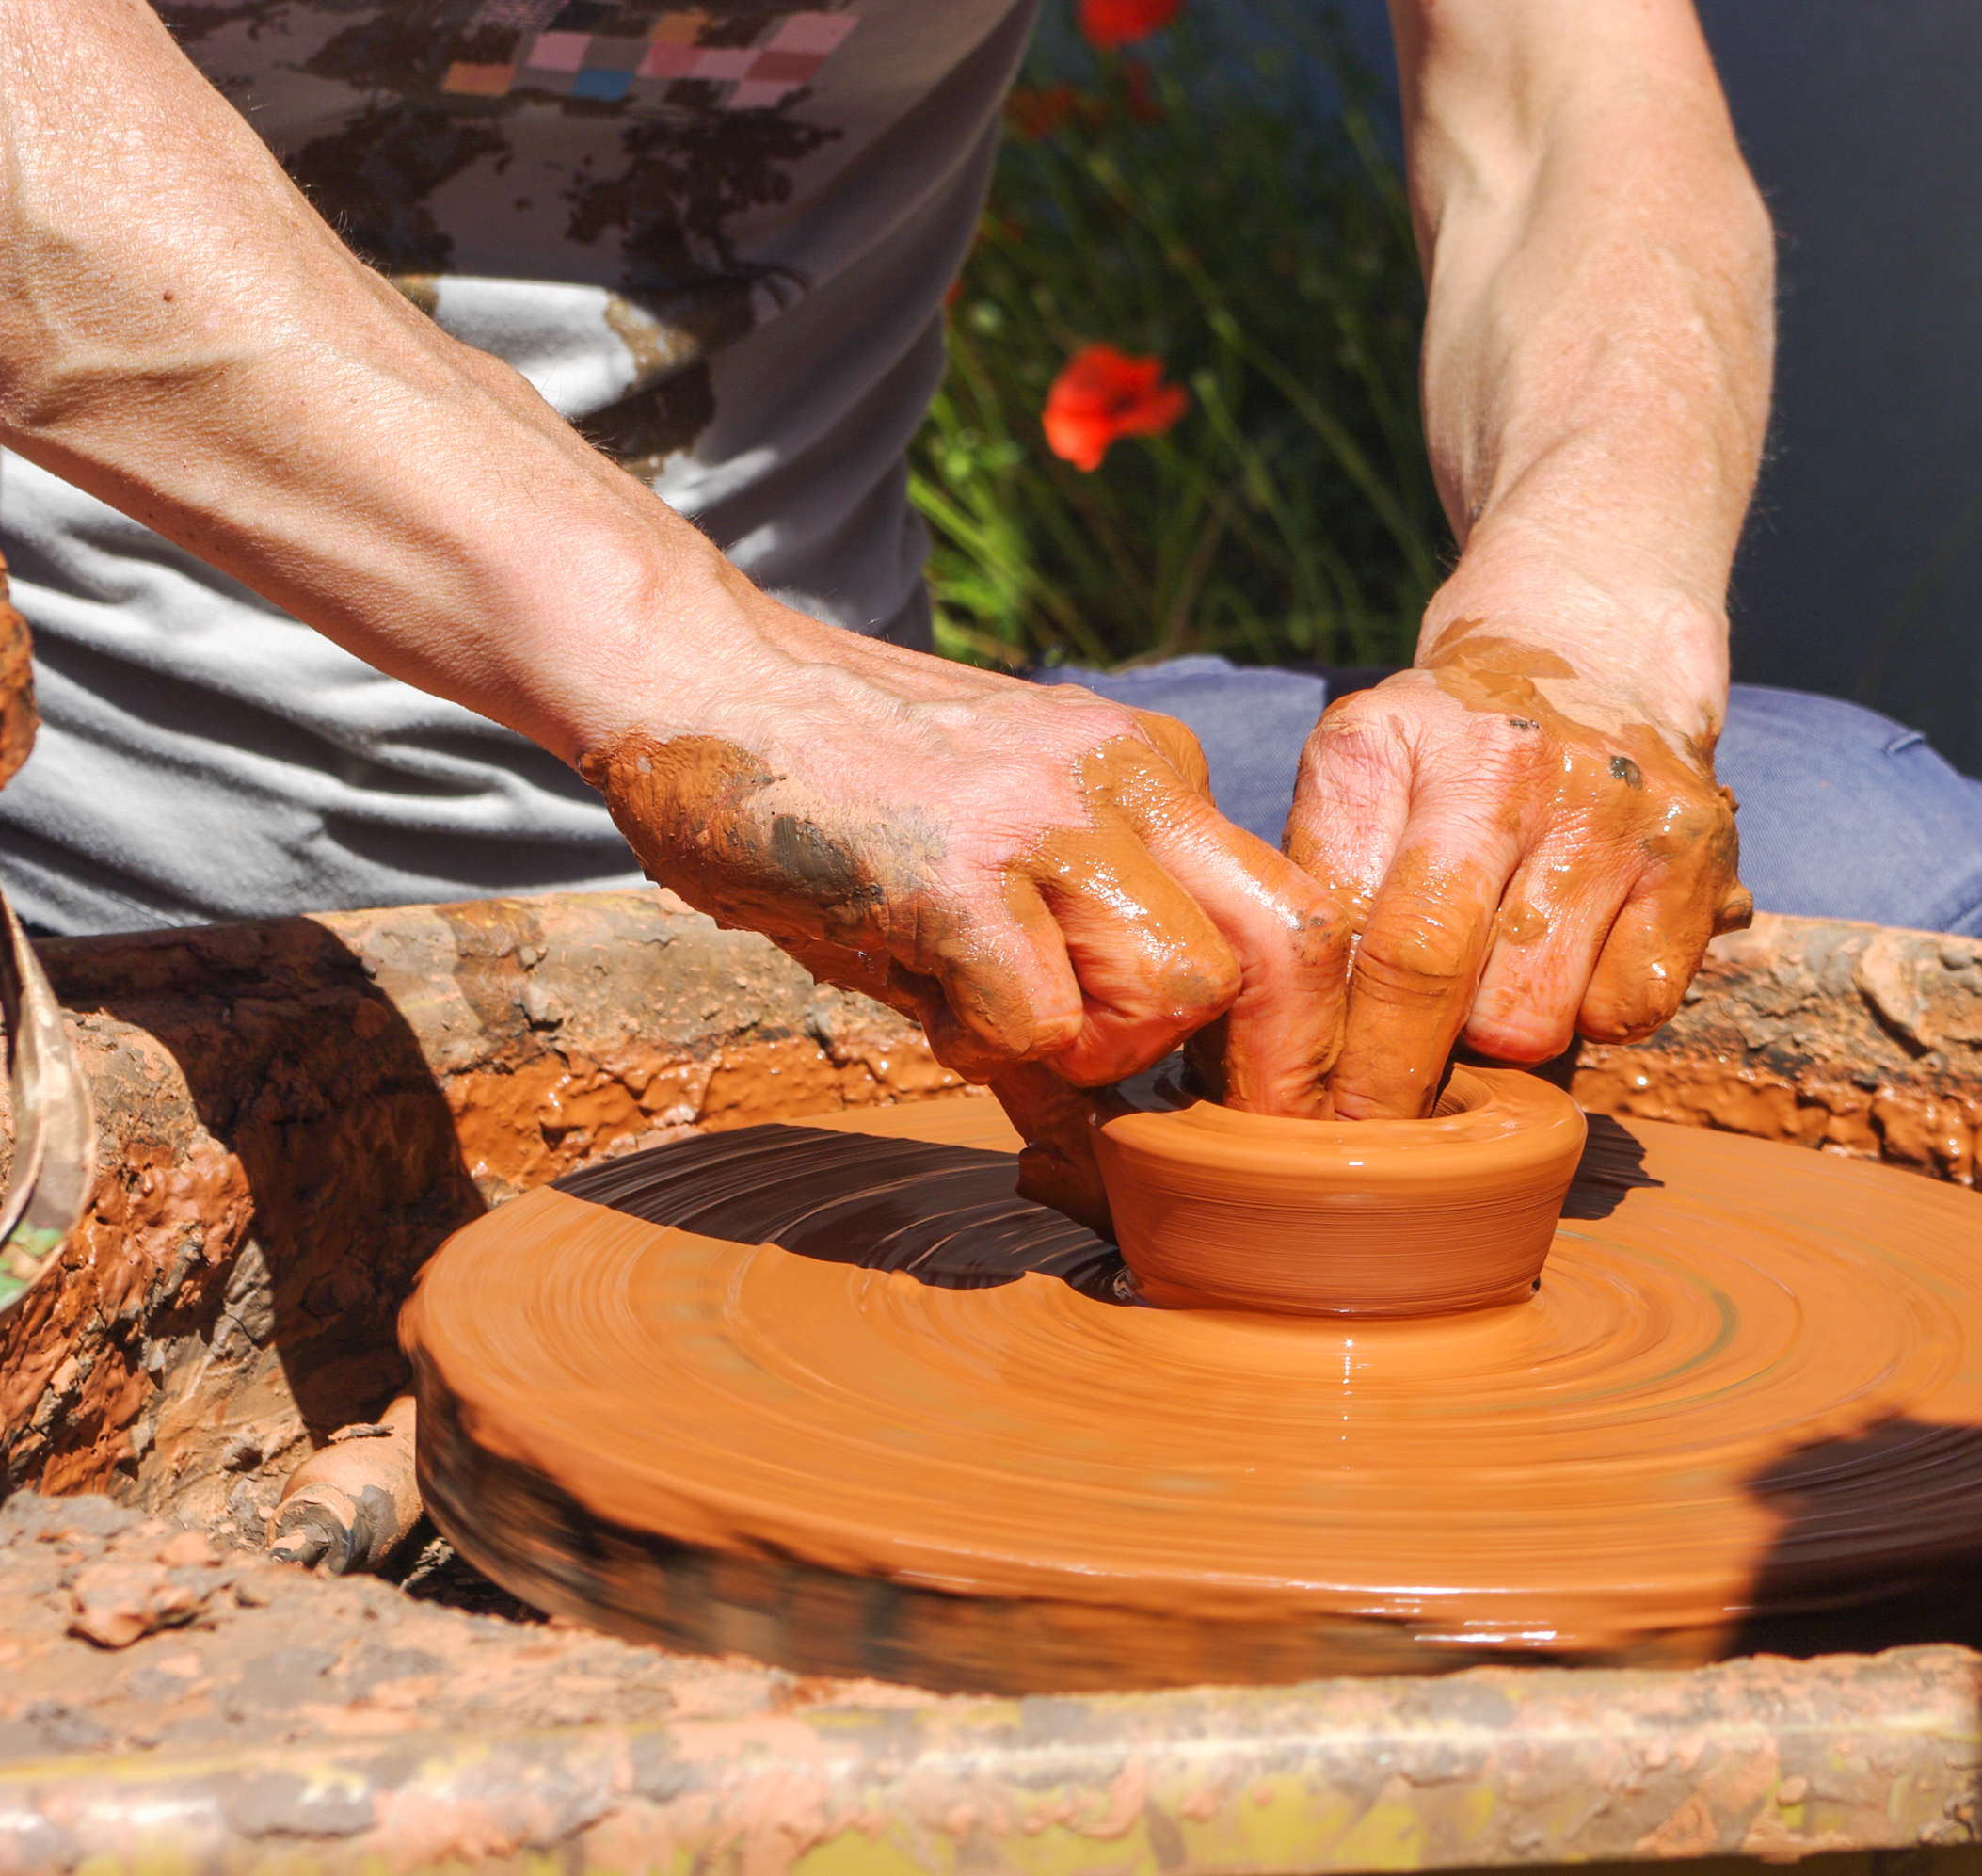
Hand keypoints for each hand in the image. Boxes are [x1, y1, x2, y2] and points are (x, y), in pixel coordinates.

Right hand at [579, 626, 1349, 1220]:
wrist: (689, 673)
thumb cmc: (827, 789)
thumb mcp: (986, 867)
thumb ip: (1070, 971)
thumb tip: (1112, 1137)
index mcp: (1153, 772)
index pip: (1293, 916)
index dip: (1274, 1032)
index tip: (1223, 1100)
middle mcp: (1129, 776)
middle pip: (1293, 946)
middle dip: (1251, 1064)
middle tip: (1165, 1117)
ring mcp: (1048, 814)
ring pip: (1185, 987)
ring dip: (1099, 1048)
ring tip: (992, 1011)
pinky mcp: (957, 870)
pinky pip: (1044, 1023)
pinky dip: (990, 1049)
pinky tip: (924, 995)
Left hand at [1284, 621, 1748, 1119]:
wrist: (1593, 656)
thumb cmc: (1448, 750)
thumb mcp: (1357, 773)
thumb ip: (1316, 882)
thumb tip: (1270, 1042)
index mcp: (1392, 740)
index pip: (1342, 927)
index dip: (1313, 1042)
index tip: (1293, 1113)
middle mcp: (1506, 763)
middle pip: (1431, 977)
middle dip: (1390, 1080)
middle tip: (1372, 1121)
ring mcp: (1612, 810)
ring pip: (1531, 1019)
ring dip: (1498, 1036)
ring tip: (1487, 987)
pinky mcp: (1698, 858)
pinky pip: (1628, 1013)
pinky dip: (1593, 1017)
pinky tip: (1570, 964)